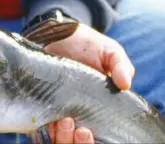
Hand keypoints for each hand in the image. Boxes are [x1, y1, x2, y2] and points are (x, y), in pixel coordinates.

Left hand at [44, 23, 134, 142]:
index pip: (96, 131)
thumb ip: (121, 65)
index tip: (87, 130)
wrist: (57, 32)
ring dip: (60, 135)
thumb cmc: (87, 44)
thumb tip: (126, 85)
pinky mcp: (39, 103)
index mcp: (96, 105)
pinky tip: (45, 123)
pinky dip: (42, 128)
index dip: (90, 136)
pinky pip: (39, 126)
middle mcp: (76, 111)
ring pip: (58, 136)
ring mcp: (57, 108)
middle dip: (75, 139)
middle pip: (75, 139)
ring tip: (61, 121)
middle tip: (75, 126)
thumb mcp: (109, 51)